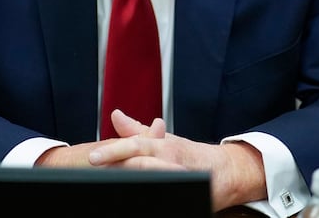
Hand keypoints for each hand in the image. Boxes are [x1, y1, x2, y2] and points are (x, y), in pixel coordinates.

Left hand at [88, 109, 267, 210]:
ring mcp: (181, 180)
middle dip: (119, 170)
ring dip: (135, 186)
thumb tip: (115, 115)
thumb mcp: (163, 140)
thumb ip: (137, 130)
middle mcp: (170, 162)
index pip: (135, 147)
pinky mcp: (190, 195)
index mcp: (162, 147)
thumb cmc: (188, 154)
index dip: (113, 151)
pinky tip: (134, 203)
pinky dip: (152, 198)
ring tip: (112, 189)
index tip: (93, 157)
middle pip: (141, 166)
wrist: (226, 171)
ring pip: (154, 183)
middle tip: (96, 172)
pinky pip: (170, 198)